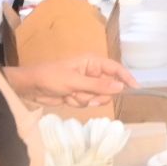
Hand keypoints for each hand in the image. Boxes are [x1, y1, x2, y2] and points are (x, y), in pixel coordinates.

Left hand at [7, 55, 137, 107]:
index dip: (126, 78)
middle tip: (86, 95)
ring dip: (85, 100)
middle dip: (97, 95)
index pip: (115, 69)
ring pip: (98, 97)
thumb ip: (98, 86)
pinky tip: (66, 98)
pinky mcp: (79, 94)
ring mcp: (85, 84)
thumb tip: (120, 88)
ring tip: (70, 95)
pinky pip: (87, 102)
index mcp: (92, 62)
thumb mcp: (75, 82)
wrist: (30, 87)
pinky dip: (77, 103)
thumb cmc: (51, 77)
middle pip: (108, 87)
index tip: (136, 88)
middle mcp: (92, 72)